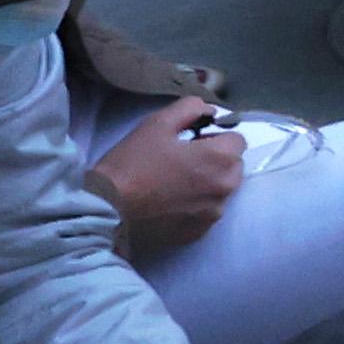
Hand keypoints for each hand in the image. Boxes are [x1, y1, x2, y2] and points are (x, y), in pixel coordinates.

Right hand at [91, 102, 254, 241]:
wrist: (106, 210)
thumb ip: (191, 109)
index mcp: (221, 159)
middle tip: (180, 161)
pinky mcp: (198, 234)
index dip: (215, 137)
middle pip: (232, 166)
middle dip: (214, 160)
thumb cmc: (132, 163)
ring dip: (206, 184)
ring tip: (171, 183)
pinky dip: (194, 206)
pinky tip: (167, 204)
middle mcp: (225, 189)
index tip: (192, 141)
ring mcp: (213, 215)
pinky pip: (205, 212)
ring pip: (220, 191)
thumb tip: (211, 111)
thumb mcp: (158, 123)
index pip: (237, 140)